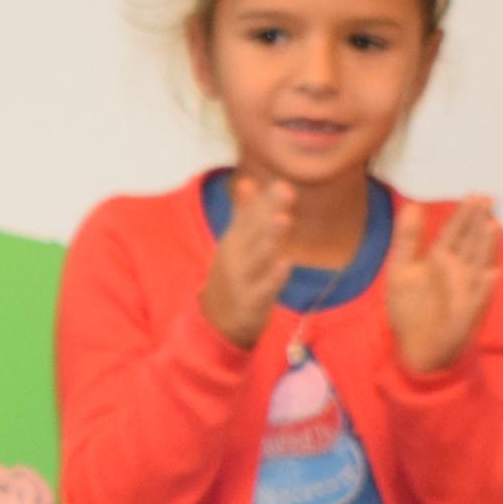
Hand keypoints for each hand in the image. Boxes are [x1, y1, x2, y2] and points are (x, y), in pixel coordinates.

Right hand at [199, 171, 298, 351]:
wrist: (216, 321)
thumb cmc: (233, 275)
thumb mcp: (235, 243)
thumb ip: (244, 213)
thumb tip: (247, 181)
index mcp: (234, 239)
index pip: (251, 215)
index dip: (267, 200)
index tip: (283, 184)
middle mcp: (236, 256)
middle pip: (254, 230)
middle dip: (269, 210)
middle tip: (285, 190)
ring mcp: (241, 279)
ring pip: (258, 256)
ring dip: (270, 238)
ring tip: (284, 218)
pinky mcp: (249, 303)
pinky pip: (262, 289)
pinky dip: (273, 277)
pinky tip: (285, 263)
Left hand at [382, 196, 501, 376]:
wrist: (415, 347)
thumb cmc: (408, 309)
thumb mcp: (400, 270)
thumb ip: (407, 239)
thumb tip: (412, 206)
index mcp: (440, 258)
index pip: (455, 231)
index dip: (464, 214)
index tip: (473, 194)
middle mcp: (458, 269)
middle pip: (471, 240)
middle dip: (479, 221)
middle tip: (487, 199)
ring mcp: (468, 288)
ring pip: (480, 262)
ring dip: (487, 246)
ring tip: (492, 225)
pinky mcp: (470, 311)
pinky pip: (480, 298)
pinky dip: (486, 287)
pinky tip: (493, 274)